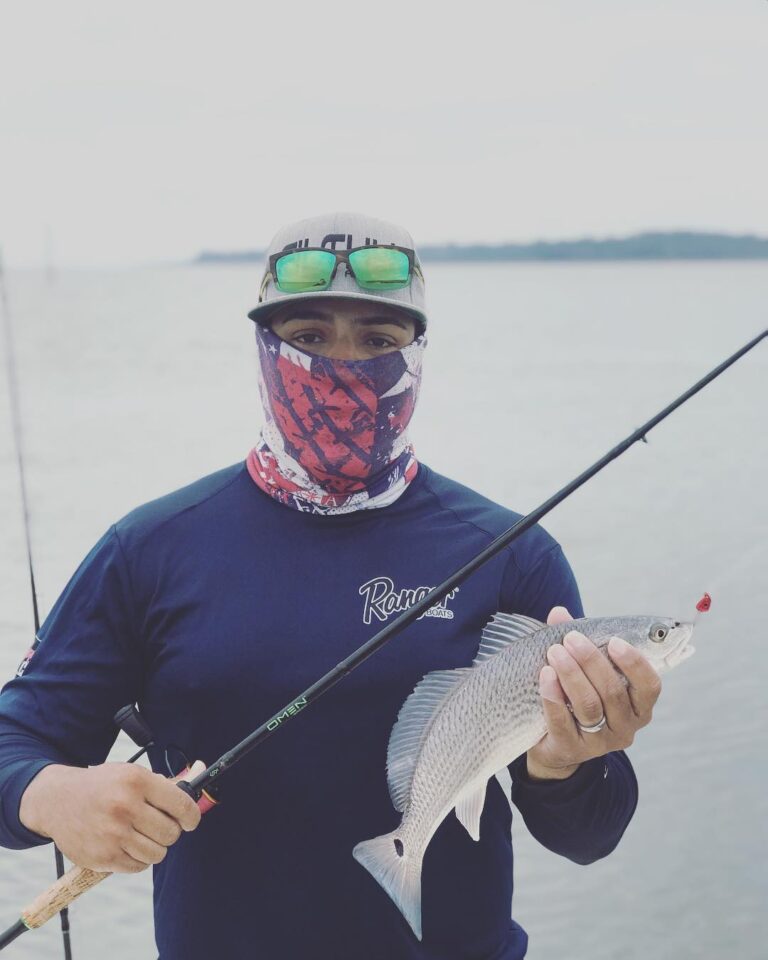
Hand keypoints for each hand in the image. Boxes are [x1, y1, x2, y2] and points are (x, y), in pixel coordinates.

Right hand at [19, 760, 203, 872]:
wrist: (58, 800)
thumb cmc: (103, 786)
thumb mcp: (132, 774)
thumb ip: (166, 782)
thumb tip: (201, 771)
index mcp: (136, 781)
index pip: (181, 805)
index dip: (192, 816)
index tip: (190, 821)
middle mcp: (125, 807)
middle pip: (171, 833)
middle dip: (171, 831)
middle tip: (160, 826)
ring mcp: (113, 834)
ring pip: (158, 853)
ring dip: (155, 847)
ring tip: (142, 836)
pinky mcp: (103, 857)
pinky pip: (138, 867)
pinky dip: (138, 859)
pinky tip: (128, 845)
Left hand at [525, 606, 661, 780]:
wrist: (554, 741)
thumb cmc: (576, 695)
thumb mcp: (583, 669)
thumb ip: (576, 642)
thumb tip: (559, 613)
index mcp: (639, 705)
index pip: (650, 686)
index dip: (635, 664)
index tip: (614, 641)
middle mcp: (626, 726)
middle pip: (614, 693)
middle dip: (592, 661)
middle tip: (571, 639)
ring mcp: (600, 742)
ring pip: (590, 706)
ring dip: (571, 675)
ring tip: (554, 652)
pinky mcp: (572, 749)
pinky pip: (562, 721)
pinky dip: (553, 696)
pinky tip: (545, 675)